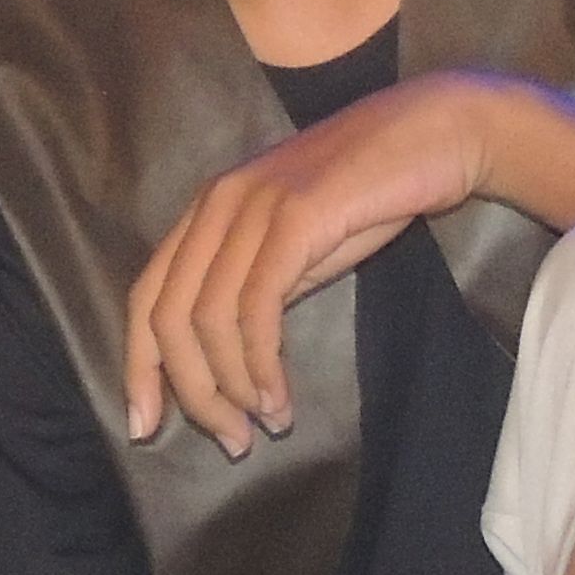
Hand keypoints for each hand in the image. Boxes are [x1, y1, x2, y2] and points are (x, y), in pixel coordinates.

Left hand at [125, 70, 515, 454]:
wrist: (435, 133)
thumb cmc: (372, 194)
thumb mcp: (298, 245)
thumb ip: (258, 288)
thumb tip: (231, 361)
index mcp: (207, 211)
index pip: (146, 297)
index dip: (139, 366)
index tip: (148, 425)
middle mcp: (216, 205)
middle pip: (168, 318)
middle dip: (190, 392)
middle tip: (228, 441)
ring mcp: (252, 207)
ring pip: (207, 320)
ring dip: (230, 388)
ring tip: (262, 427)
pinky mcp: (294, 216)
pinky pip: (256, 308)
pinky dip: (260, 365)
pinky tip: (277, 398)